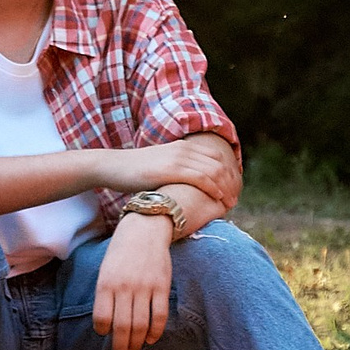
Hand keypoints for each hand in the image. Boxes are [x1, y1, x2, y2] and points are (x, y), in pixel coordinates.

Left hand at [93, 213, 173, 349]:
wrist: (145, 230)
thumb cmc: (121, 253)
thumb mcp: (105, 270)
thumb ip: (106, 295)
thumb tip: (108, 324)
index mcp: (106, 283)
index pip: (102, 318)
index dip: (103, 331)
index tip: (105, 334)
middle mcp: (124, 287)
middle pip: (122, 327)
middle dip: (121, 347)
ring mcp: (145, 288)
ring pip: (141, 325)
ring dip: (137, 343)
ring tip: (134, 349)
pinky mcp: (162, 287)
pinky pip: (159, 316)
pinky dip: (155, 331)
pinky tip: (151, 338)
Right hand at [112, 138, 239, 204]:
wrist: (112, 167)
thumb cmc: (135, 172)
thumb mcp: (162, 166)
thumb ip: (178, 170)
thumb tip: (190, 183)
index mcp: (183, 146)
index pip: (217, 156)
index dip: (230, 173)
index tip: (235, 189)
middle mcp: (184, 149)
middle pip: (220, 163)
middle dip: (232, 181)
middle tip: (237, 198)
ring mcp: (178, 158)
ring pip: (214, 171)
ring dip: (227, 187)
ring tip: (232, 202)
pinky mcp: (172, 170)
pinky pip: (202, 178)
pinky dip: (215, 189)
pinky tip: (220, 199)